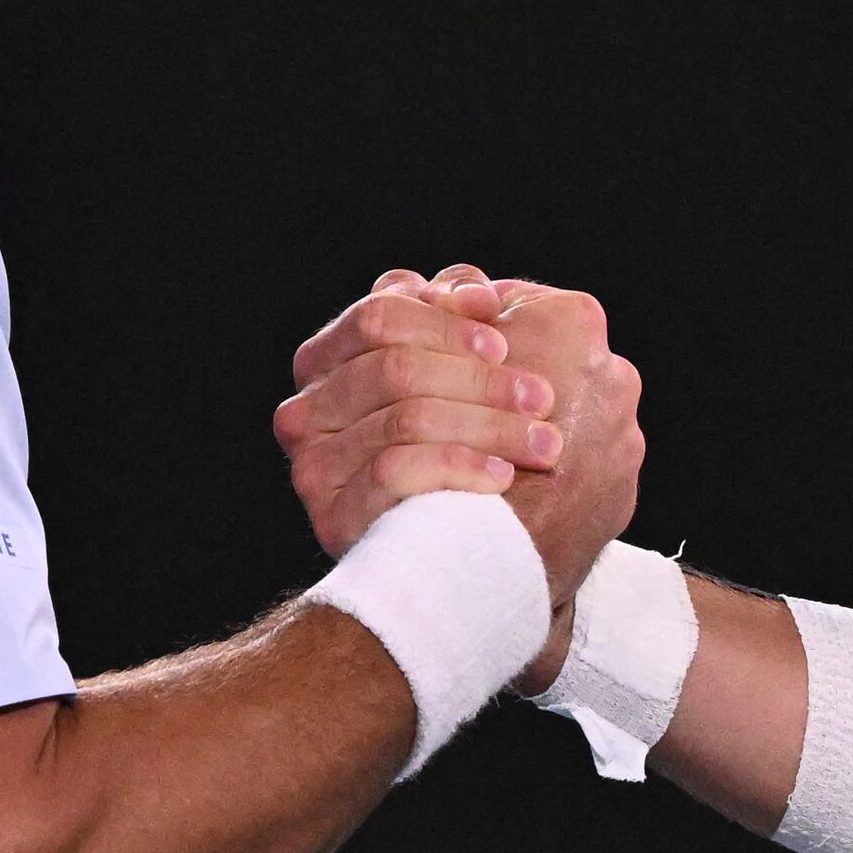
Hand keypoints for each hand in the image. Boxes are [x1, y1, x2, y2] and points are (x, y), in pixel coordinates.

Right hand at [278, 270, 561, 552]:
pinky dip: (457, 468)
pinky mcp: (334, 519)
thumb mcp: (473, 367)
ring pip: (404, 419)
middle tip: (542, 398)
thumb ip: (462, 314)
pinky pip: (395, 473)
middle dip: (479, 380)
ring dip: (487, 426)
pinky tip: (501, 476)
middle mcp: (308, 410)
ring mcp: (315, 467)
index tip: (504, 343)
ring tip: (544, 444)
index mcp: (330, 360)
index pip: (380, 316)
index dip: (446, 323)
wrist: (474, 558)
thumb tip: (477, 293)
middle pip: (394, 367)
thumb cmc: (480, 447)